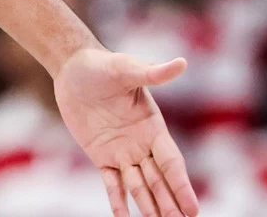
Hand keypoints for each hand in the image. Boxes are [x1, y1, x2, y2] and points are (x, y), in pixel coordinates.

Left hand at [55, 48, 199, 216]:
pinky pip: (112, 184)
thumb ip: (153, 72)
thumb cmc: (102, 64)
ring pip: (140, 186)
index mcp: (153, 126)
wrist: (73, 68)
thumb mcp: (127, 68)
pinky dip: (119, 202)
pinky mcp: (102, 155)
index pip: (171, 163)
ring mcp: (122, 151)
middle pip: (159, 180)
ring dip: (150, 207)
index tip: (193, 209)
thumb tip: (181, 63)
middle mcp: (142, 143)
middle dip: (170, 204)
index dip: (181, 186)